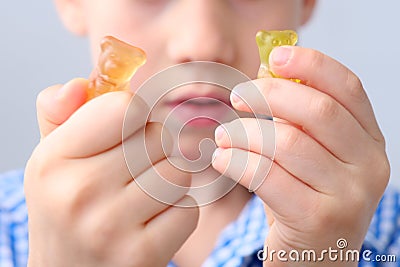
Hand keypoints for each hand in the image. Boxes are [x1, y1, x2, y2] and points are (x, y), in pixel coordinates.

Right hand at [25, 80, 198, 266]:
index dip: (135, 115)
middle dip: (154, 148)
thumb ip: (61, 115)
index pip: (125, 107)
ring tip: (142, 196)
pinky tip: (151, 222)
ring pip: (178, 171)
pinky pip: (187, 209)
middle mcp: (79, 193)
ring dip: (169, 180)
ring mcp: (111, 227)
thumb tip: (78, 85)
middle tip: (133, 169)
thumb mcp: (52, 160)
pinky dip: (177, 212)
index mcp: (53, 160)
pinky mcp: (143, 254)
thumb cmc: (66, 209)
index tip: (128, 129)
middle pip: (158, 136)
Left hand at [212, 46, 389, 265]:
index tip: (276, 56)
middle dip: (269, 96)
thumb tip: (265, 72)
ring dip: (244, 132)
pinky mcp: (318, 219)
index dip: (312, 65)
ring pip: (287, 142)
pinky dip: (236, 160)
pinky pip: (268, 175)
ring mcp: (349, 195)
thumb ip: (295, 117)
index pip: (348, 88)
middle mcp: (370, 165)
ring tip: (224, 136)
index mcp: (369, 141)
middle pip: (317, 111)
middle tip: (238, 97)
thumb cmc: (304, 198)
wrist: (313, 259)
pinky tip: (222, 158)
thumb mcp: (308, 155)